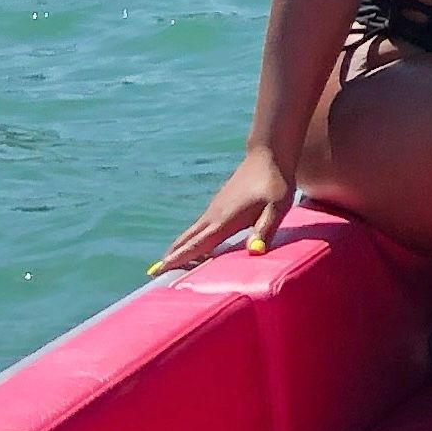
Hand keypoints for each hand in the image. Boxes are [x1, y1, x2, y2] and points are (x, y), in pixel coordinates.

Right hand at [154, 149, 293, 274]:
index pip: (198, 243)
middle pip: (187, 239)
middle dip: (172, 256)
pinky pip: (199, 227)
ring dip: (179, 248)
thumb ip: (265, 229)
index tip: (159, 270)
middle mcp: (214, 216)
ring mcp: (214, 209)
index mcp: (225, 220)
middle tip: (154, 274)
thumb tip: (254, 252)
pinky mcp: (218, 206)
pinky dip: (190, 239)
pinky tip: (193, 248)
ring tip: (167, 265)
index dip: (180, 258)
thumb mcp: (277, 207)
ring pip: (191, 233)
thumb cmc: (275, 182)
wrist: (267, 155)